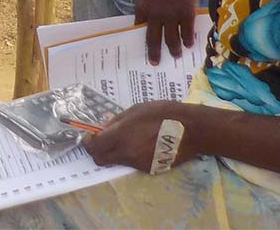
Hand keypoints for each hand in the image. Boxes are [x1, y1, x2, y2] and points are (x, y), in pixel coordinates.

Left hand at [83, 101, 198, 172]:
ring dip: (115, 152)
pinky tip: (142, 144)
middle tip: (103, 140)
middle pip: (100, 160)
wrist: (191, 130)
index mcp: (121, 136)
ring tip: (128, 139)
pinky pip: (132, 163)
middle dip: (97, 151)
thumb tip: (102, 128)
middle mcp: (127, 153)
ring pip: (116, 162)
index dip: (88, 141)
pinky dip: (130, 156)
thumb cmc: (162, 113)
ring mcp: (138, 163)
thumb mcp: (135, 110)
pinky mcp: (150, 169)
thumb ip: (116, 121)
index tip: (91, 135)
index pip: (93, 147)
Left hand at [135, 0, 201, 63]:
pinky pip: (187, 31)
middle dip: (154, 52)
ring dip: (174, 49)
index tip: (142, 47)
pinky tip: (189, 44)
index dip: (141, 37)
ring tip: (176, 55)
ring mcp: (172, 16)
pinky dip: (188, 39)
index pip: (139, 27)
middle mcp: (155, 15)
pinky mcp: (187, 13)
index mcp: (142, 7)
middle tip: (155, 62)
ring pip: (172, 39)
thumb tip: (148, 13)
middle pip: (153, 39)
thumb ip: (147, 1)